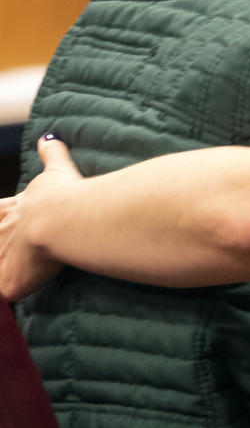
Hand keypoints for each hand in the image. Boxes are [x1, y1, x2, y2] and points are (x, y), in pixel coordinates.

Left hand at [0, 135, 80, 299]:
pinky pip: (9, 290)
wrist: (64, 218)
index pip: (1, 211)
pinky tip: (17, 290)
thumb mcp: (58, 169)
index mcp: (17, 208)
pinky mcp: (12, 281)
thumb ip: (53, 154)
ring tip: (12, 263)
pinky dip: (15, 289)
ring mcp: (6, 257)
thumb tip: (48, 136)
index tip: (2, 213)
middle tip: (4, 237)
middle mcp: (6, 232)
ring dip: (4, 262)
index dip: (1, 213)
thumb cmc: (65, 195)